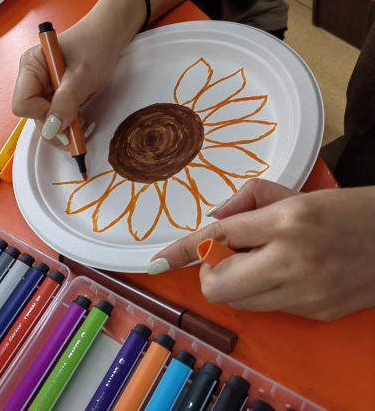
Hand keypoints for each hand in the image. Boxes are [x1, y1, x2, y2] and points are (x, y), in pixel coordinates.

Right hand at [12, 16, 127, 147]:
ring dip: (65, 128)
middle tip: (81, 126)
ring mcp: (43, 90)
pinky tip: (82, 120)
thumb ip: (67, 100)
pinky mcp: (55, 98)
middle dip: (57, 126)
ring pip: (46, 122)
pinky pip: (56, 119)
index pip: (23, 104)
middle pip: (34, 116)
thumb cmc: (95, 46)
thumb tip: (53, 128)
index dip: (43, 114)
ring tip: (84, 122)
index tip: (66, 114)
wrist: (109, 37)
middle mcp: (32, 81)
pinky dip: (69, 125)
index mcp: (31, 67)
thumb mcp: (83, 74)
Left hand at [148, 179, 374, 320]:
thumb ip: (248, 200)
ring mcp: (304, 294)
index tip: (156, 262)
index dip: (182, 251)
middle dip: (212, 271)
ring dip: (237, 282)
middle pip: (219, 285)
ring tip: (262, 260)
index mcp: (286, 222)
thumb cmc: (348, 210)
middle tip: (228, 254)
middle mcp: (291, 261)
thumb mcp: (296, 192)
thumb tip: (214, 219)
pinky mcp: (314, 313)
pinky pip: (267, 307)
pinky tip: (285, 273)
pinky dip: (263, 291)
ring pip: (239, 301)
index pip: (217, 237)